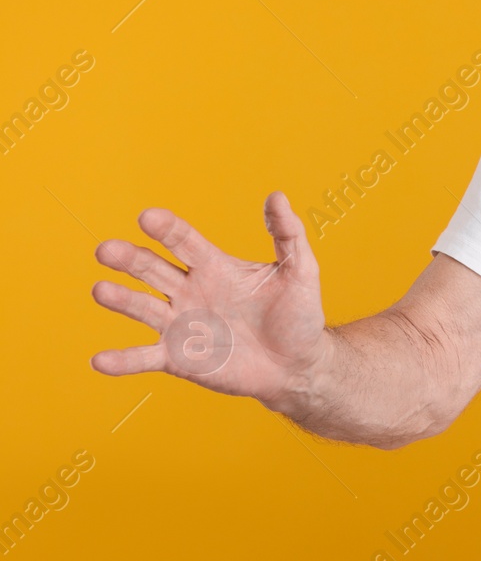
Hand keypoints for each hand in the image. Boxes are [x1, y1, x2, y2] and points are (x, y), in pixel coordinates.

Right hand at [89, 192, 330, 413]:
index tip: (147, 217)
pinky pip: (145, 357)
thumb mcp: (300, 271)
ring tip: (101, 290)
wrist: (299, 364)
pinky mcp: (178, 358)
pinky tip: (101, 361)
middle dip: (129, 258)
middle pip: (152, 269)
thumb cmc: (298, 314)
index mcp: (214, 266)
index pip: (183, 241)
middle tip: (107, 249)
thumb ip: (288, 234)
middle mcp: (190, 291)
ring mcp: (181, 324)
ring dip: (120, 299)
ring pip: (143, 307)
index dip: (166, 229)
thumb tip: (277, 196)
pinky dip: (122, 360)